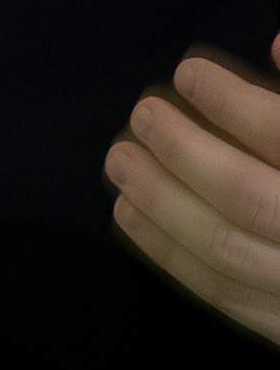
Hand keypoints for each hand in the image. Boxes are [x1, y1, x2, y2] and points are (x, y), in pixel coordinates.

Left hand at [113, 49, 279, 347]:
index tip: (189, 72)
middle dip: (184, 154)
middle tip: (141, 114)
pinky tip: (133, 219)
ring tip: (121, 163)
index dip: (234, 103)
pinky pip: (228, 298)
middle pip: (248, 198)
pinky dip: (172, 256)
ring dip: (161, 205)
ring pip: (227, 252)